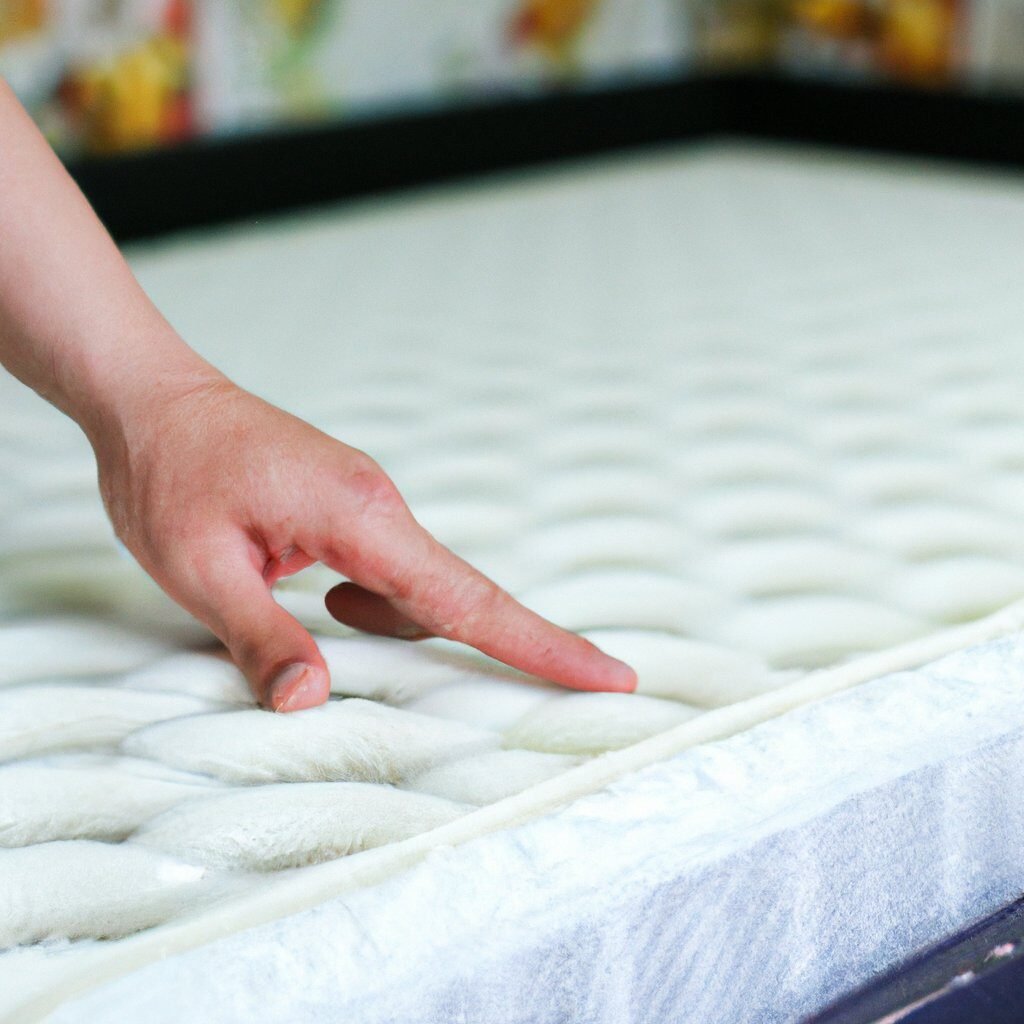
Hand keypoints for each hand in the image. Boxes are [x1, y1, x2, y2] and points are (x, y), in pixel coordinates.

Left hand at [90, 375, 635, 710]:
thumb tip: (310, 703)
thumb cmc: (170, 474)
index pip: (468, 600)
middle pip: (460, 597)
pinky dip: (363, 604)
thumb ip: (260, 637)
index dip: (544, 647)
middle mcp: (381, 508)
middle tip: (574, 686)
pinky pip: (384, 574)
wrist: (153, 397)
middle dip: (509, 647)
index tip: (612, 677)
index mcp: (361, 517)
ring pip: (413, 592)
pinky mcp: (350, 511)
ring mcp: (368, 506)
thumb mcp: (199, 568)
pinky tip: (304, 591)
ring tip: (282, 590)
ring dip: (382, 625)